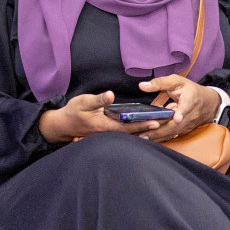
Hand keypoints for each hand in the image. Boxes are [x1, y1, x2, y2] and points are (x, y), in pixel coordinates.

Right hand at [38, 91, 159, 143]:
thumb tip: (111, 95)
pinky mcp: (110, 131)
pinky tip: (148, 129)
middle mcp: (109, 132)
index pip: (127, 126)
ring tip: (162, 127)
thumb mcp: (83, 102)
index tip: (155, 121)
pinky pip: (126, 132)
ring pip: (130, 134)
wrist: (64, 125)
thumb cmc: (73, 112)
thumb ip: (98, 100)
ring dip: (145, 131)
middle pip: (133, 132)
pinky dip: (137, 130)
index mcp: (105, 125)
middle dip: (149, 128)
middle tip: (166, 124)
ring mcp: (110, 133)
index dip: (142, 124)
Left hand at [136, 75, 220, 141]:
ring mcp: (188, 124)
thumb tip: (142, 86)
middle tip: (144, 134)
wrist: (209, 103)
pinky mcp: (185, 130)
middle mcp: (191, 114)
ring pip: (173, 132)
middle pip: (175, 124)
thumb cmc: (190, 90)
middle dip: (160, 130)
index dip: (181, 112)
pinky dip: (160, 138)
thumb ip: (159, 83)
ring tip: (143, 138)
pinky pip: (172, 135)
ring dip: (158, 136)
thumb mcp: (176, 81)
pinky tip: (149, 139)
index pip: (186, 106)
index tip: (177, 118)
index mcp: (190, 98)